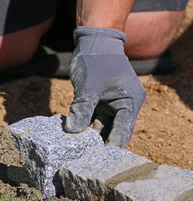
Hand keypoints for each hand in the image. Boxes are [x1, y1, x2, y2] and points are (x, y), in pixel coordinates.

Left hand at [65, 26, 145, 147]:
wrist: (92, 40)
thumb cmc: (96, 60)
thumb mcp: (89, 87)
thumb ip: (82, 110)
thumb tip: (72, 132)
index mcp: (130, 101)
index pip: (122, 131)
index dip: (111, 146)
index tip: (98, 160)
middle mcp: (123, 104)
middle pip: (111, 129)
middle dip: (97, 140)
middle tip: (83, 155)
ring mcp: (110, 102)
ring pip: (99, 123)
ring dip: (87, 132)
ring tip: (75, 145)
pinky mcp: (99, 99)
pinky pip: (91, 115)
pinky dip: (83, 121)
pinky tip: (72, 131)